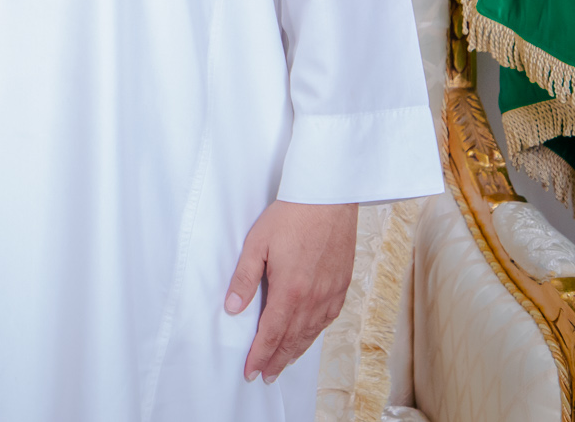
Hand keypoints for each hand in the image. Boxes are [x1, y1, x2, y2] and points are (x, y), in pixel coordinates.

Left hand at [224, 199, 356, 383]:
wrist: (328, 198)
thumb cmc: (291, 216)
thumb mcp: (257, 243)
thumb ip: (245, 278)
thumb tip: (232, 307)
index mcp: (290, 290)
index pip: (272, 333)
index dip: (260, 355)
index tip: (251, 372)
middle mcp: (313, 298)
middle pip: (292, 339)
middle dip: (276, 360)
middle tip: (265, 375)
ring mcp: (331, 293)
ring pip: (311, 332)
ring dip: (295, 351)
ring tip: (283, 364)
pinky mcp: (342, 285)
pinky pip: (327, 319)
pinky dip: (314, 334)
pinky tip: (308, 337)